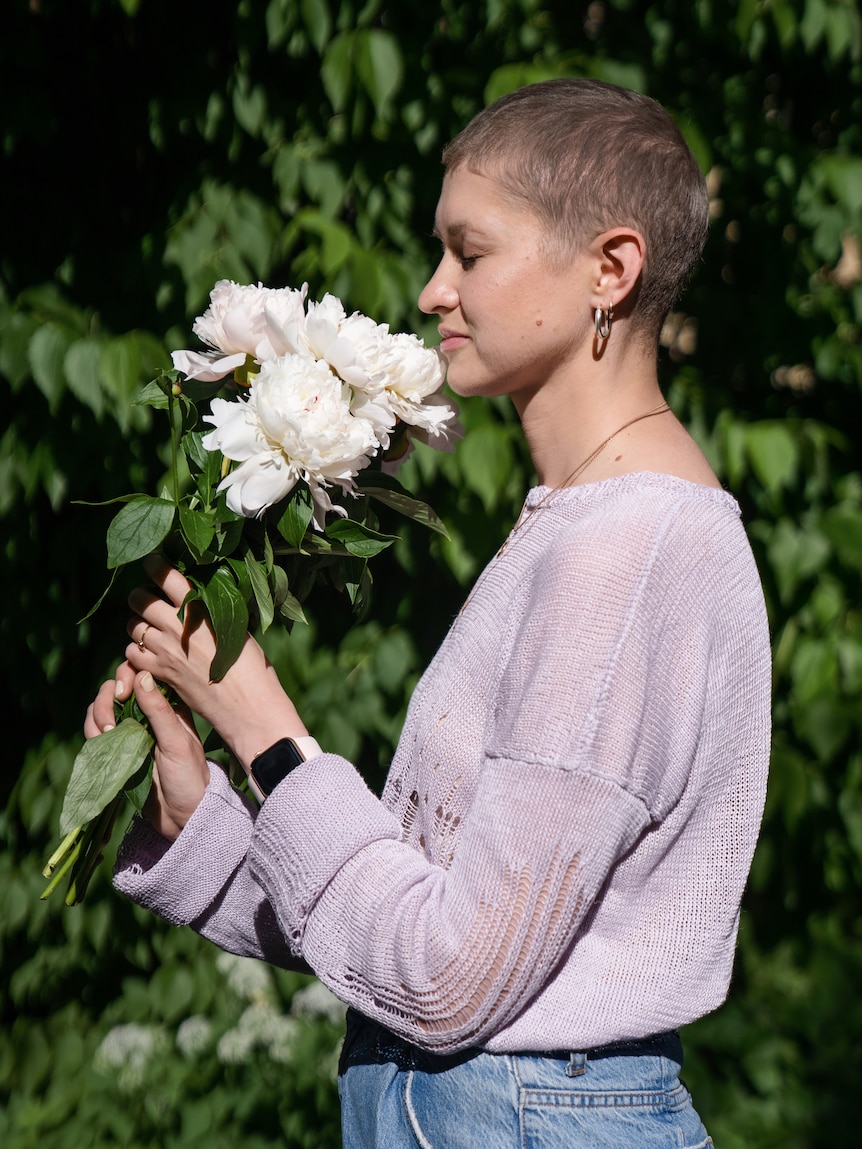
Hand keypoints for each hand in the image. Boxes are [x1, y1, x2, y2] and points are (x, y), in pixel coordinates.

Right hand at [84, 670, 208, 839]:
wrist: (181, 815)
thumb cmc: (188, 776)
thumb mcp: (178, 742)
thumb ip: (159, 710)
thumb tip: (142, 676)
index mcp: (168, 704)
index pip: (142, 674)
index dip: (128, 674)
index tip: (125, 691)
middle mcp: (146, 712)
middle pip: (117, 686)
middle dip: (109, 695)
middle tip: (113, 715)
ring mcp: (129, 730)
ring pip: (102, 706)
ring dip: (98, 713)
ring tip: (107, 732)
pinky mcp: (115, 748)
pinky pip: (95, 729)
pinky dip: (92, 730)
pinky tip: (101, 739)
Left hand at [121, 555, 307, 768]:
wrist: (247, 706)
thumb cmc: (253, 666)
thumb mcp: (238, 628)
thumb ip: (214, 609)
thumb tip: (200, 595)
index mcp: (200, 609)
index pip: (165, 576)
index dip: (154, 564)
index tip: (152, 561)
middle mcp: (176, 626)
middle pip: (140, 598)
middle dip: (141, 595)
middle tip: (150, 598)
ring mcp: (164, 650)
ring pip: (132, 626)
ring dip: (138, 623)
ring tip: (150, 627)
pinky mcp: (159, 673)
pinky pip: (132, 653)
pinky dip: (137, 650)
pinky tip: (150, 652)